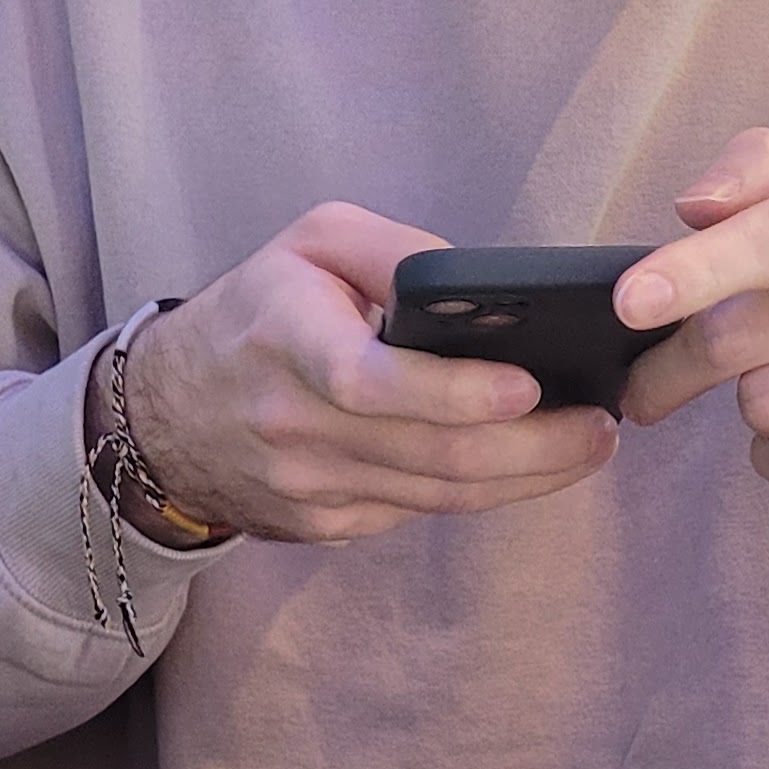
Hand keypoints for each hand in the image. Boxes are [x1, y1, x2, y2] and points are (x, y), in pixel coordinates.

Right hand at [114, 207, 617, 544]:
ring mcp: (310, 488)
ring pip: (439, 496)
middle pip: (431, 455)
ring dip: (527, 477)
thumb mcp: (311, 243)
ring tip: (588, 444)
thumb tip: (483, 291)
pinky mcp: (326, 526)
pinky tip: (528, 465)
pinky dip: (484, 491)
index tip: (528, 387)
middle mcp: (296, 426)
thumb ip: (397, 253)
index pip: (371, 384)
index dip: (455, 394)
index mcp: (287, 342)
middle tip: (600, 425)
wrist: (168, 416)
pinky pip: (421, 513)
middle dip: (533, 447)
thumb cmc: (256, 312)